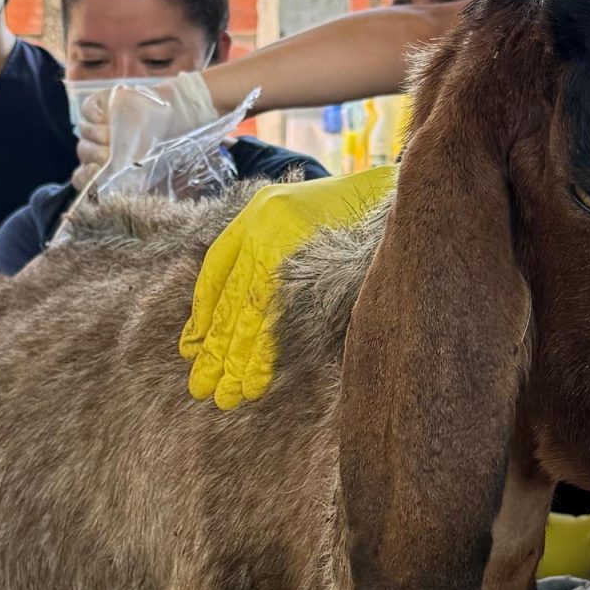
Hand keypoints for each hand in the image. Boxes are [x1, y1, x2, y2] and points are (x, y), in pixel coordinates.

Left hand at [73, 71, 217, 189]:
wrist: (176, 120)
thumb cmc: (165, 152)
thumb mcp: (154, 180)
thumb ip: (139, 195)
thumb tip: (129, 209)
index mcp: (104, 169)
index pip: (82, 178)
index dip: (87, 177)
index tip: (99, 174)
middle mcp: (96, 149)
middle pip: (84, 154)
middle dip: (98, 155)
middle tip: (115, 152)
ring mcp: (95, 127)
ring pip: (84, 134)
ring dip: (99, 136)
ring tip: (117, 134)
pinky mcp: (97, 106)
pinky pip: (87, 112)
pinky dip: (95, 116)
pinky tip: (110, 118)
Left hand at [180, 166, 396, 408]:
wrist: (397, 196)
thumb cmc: (354, 215)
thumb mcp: (301, 222)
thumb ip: (272, 256)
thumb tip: (244, 321)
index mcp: (257, 211)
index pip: (217, 269)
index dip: (204, 312)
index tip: (192, 347)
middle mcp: (263, 221)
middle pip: (231, 297)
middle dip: (216, 346)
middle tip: (202, 387)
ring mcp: (284, 238)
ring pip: (249, 311)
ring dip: (236, 357)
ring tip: (228, 394)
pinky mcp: (310, 259)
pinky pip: (278, 315)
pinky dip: (264, 349)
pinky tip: (255, 377)